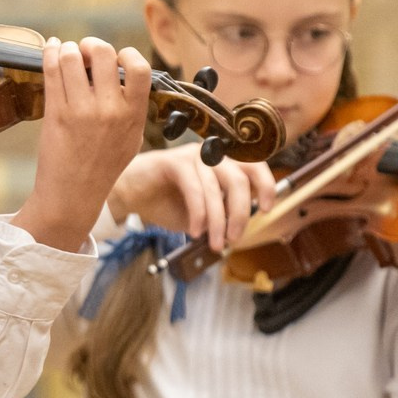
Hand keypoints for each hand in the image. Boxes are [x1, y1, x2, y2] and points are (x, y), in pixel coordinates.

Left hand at [14, 37, 151, 251]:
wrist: (73, 194)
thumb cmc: (103, 166)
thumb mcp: (131, 139)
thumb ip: (131, 107)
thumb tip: (123, 73)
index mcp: (133, 115)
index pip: (140, 68)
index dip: (127, 53)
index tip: (117, 56)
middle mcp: (109, 110)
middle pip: (103, 53)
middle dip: (92, 45)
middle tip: (85, 51)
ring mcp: (81, 111)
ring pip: (72, 58)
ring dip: (68, 49)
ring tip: (66, 54)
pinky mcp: (56, 113)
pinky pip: (51, 71)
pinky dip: (50, 53)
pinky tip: (51, 49)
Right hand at [106, 146, 276, 251]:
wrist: (130, 195)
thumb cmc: (167, 201)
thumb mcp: (204, 212)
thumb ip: (223, 214)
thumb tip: (243, 228)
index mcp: (223, 162)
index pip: (255, 165)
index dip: (266, 184)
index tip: (267, 208)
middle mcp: (211, 154)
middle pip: (239, 179)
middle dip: (241, 213)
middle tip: (234, 238)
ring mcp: (193, 155)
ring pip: (216, 187)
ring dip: (218, 221)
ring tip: (214, 242)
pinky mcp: (173, 162)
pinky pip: (195, 189)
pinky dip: (198, 214)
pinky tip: (195, 231)